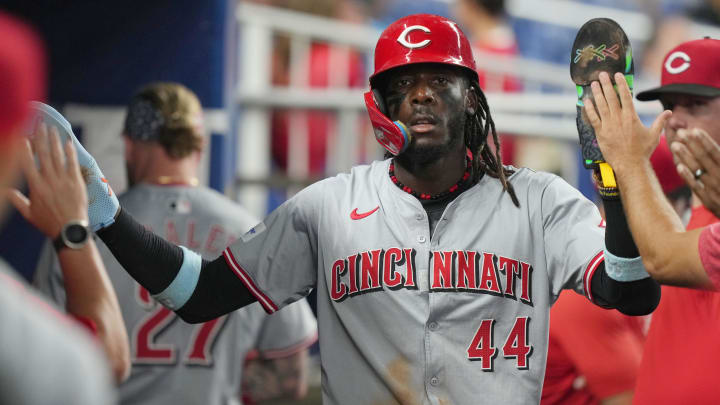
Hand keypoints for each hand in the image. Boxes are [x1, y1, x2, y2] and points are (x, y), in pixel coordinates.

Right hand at [7, 122, 88, 237]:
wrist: (70, 230)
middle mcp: (48, 180)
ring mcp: (63, 180)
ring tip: (52, 129)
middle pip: (43, 155)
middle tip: (39, 125)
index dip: (25, 150)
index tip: (23, 138)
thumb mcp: (29, 214)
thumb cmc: (49, 223)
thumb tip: (7, 191)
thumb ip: (18, 200)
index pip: (27, 164)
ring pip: (58, 156)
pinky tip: (68, 142)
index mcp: (36, 186)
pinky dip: (70, 152)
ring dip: (54, 141)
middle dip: (41, 138)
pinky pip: (72, 163)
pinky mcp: (77, 182)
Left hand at [583, 71, 671, 173]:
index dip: (620, 84)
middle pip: (611, 97)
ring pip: (601, 106)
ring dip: (597, 93)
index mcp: (631, 116)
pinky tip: (586, 101)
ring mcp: (608, 125)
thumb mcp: (654, 135)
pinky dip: (589, 109)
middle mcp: (619, 118)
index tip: (617, 75)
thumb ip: (660, 122)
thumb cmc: (642, 151)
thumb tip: (669, 112)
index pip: (625, 95)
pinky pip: (593, 118)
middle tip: (602, 74)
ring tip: (594, 83)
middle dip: (606, 84)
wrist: (630, 164)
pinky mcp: (600, 133)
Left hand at [672, 128, 719, 216]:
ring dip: (686, 157)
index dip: (704, 141)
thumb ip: (719, 161)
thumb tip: (709, 147)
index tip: (694, 130)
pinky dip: (688, 176)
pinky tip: (678, 166)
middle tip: (680, 132)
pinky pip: (696, 187)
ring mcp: (715, 189)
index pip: (715, 152)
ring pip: (698, 170)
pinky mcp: (708, 200)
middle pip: (705, 158)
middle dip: (692, 144)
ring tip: (674, 145)